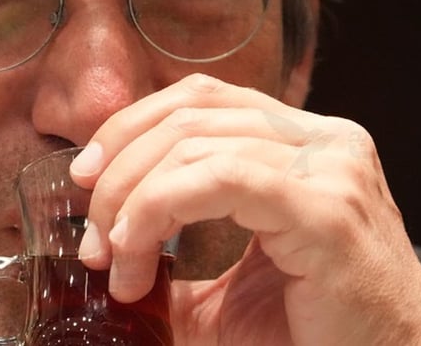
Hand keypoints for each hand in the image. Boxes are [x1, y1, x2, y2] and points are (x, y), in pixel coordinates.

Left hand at [71, 74, 420, 344]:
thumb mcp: (233, 289)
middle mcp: (327, 142)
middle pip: (193, 110)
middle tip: (93, 236)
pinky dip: (159, 210)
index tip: (88, 179)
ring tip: (117, 262)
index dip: (133, 126)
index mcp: (309, 145)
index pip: (205, 98)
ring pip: (197, 143)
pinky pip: (221, 178)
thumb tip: (105, 248)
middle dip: (121, 166)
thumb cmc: (319, 337)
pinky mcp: (325, 208)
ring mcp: (332, 168)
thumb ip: (180, 256)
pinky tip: (140, 258)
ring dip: (133, 200)